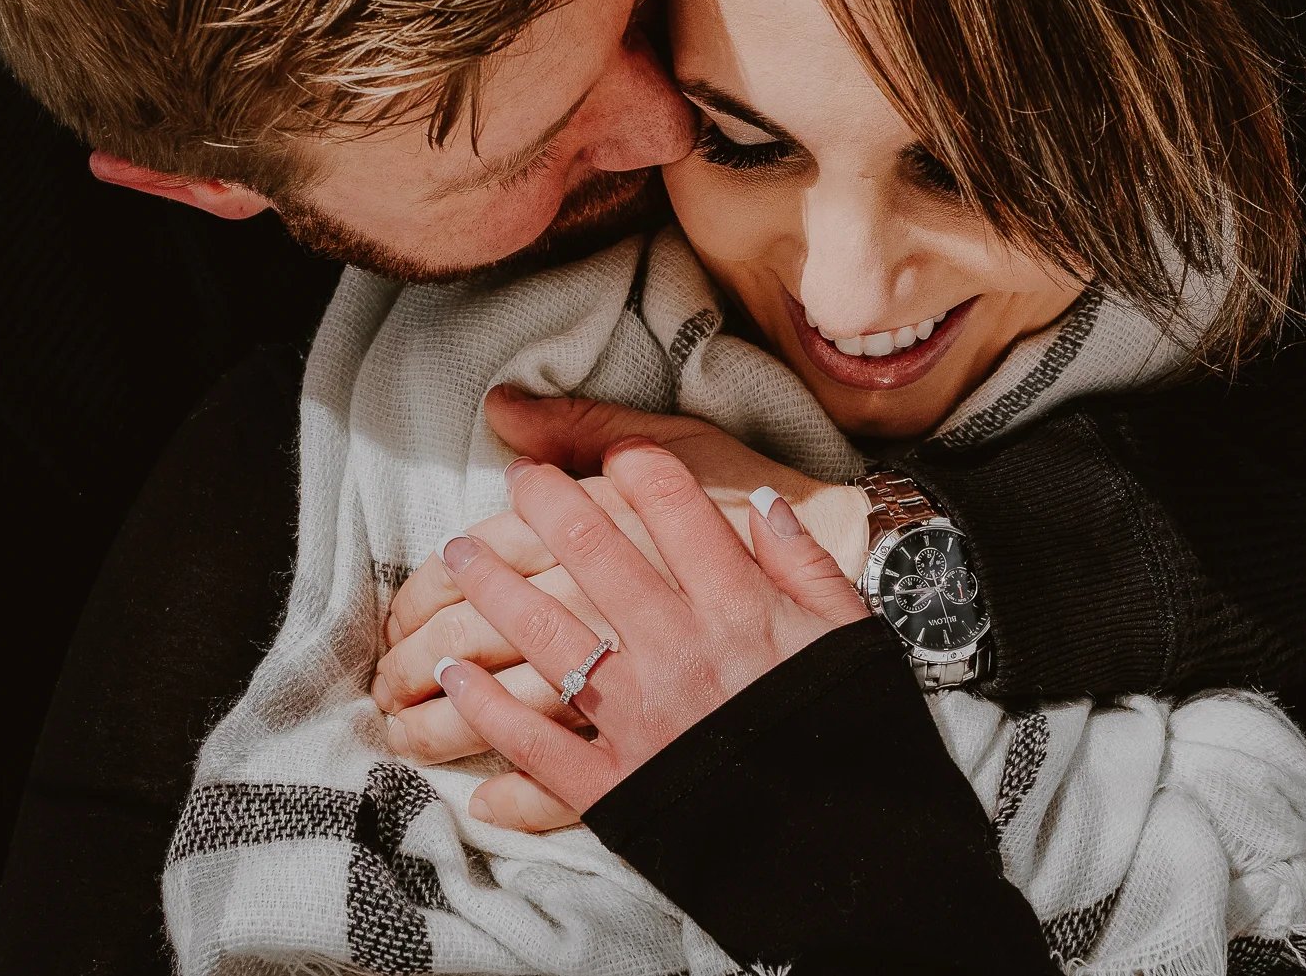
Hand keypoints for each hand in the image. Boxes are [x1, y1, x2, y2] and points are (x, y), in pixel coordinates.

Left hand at [432, 436, 867, 824]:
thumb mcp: (851, 633)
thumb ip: (806, 562)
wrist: (850, 848)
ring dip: (493, 589)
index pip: (675, 508)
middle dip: (547, 504)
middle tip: (520, 479)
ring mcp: (640, 719)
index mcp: (740, 608)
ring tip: (458, 554)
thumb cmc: (854, 733)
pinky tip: (452, 681)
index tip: (616, 457)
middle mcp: (679, 651)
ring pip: (547, 636)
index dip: (639, 468)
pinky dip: (487, 712)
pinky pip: (534, 744)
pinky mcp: (615, 786)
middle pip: (594, 554)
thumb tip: (763, 503)